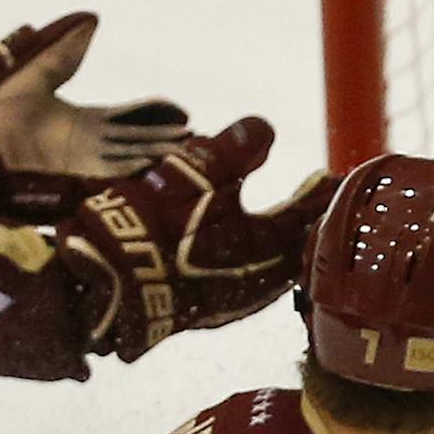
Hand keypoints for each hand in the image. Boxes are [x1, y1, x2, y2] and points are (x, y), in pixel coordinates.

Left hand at [0, 12, 189, 217]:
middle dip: (165, 139)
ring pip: (132, 158)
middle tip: (195, 136)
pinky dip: (138, 172)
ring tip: (187, 153)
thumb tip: (94, 19)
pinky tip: (159, 167)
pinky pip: (114, 174)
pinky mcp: (75, 175)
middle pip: (137, 141)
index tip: (181, 111)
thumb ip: (66, 52)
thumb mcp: (37, 70)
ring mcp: (83, 160)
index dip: (154, 114)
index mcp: (80, 120)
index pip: (127, 118)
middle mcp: (88, 143)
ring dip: (159, 156)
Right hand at [57, 118, 335, 360]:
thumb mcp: (190, 178)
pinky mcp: (206, 307)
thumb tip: (264, 126)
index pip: (310, 215)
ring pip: (271, 266)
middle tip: (320, 197)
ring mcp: (234, 300)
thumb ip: (231, 152)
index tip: (334, 176)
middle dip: (308, 220)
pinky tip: (243, 248)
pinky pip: (241, 278)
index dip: (321, 194)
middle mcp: (262, 283)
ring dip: (280, 242)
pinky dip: (250, 258)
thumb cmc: (150, 230)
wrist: (98, 284)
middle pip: (297, 245)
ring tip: (289, 220)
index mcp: (272, 250)